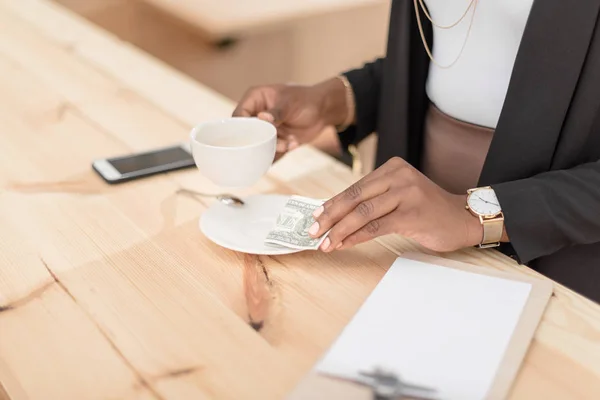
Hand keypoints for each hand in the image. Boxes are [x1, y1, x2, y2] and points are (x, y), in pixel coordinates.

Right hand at [233, 78, 348, 159]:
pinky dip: (281, 152)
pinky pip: (270, 153)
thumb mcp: (290, 102)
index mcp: (254, 100)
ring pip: (259, 146)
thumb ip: (276, 112)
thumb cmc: (306, 99)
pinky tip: (294, 143)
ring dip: (274, 147)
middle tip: (278, 141)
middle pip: (246, 135)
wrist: (323, 111)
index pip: (238, 116)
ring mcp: (264, 131)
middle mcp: (256, 116)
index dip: (241, 128)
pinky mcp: (274, 142)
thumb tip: (262, 117)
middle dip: (261, 141)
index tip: (252, 136)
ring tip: (290, 142)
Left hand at [308, 157, 483, 251]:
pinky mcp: (412, 214)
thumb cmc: (426, 210)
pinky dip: (357, 237)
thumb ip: (374, 199)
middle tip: (313, 231)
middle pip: (355, 198)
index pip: (355, 187)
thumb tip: (336, 215)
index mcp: (392, 168)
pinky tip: (344, 244)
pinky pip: (376, 227)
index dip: (332, 204)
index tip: (315, 217)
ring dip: (340, 230)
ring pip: (363, 213)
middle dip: (330, 217)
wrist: (462, 219)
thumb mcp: (400, 195)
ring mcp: (407, 194)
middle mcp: (399, 176)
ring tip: (326, 243)